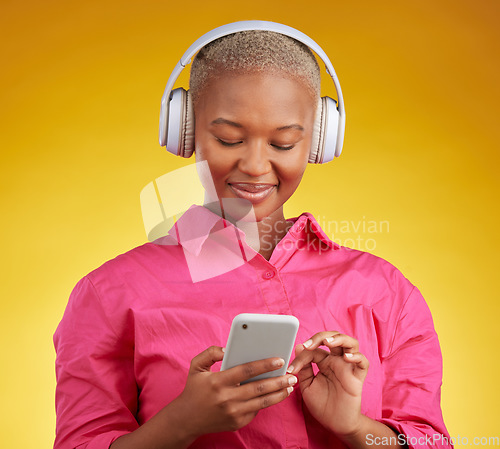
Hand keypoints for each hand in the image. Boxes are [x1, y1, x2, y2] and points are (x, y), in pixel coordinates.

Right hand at [173, 346, 296, 440]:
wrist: (186, 419)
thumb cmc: (194, 389)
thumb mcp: (196, 366)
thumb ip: (211, 352)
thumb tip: (229, 348)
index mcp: (218, 381)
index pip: (246, 371)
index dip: (264, 364)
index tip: (279, 359)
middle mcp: (227, 398)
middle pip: (259, 388)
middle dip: (279, 381)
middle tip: (292, 375)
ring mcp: (233, 413)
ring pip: (262, 402)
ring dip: (279, 394)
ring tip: (290, 385)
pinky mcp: (237, 423)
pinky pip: (256, 410)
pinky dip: (266, 402)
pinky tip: (275, 394)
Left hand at [287, 331, 368, 436]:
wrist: (335, 424)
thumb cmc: (322, 405)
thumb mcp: (307, 385)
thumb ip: (304, 368)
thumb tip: (299, 347)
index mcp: (324, 361)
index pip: (313, 350)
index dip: (301, 356)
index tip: (290, 369)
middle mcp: (337, 361)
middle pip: (334, 337)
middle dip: (321, 336)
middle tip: (310, 344)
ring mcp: (348, 367)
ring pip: (351, 343)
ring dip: (339, 339)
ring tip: (328, 343)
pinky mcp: (358, 377)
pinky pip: (363, 362)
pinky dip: (357, 357)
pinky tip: (346, 358)